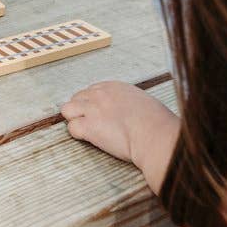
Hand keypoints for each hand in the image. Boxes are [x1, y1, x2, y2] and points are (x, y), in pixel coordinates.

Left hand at [61, 81, 176, 163]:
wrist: (156, 136)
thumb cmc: (158, 124)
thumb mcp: (145, 102)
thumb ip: (130, 103)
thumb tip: (130, 111)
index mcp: (115, 87)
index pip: (91, 90)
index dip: (92, 103)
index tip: (98, 113)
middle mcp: (100, 95)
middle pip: (76, 98)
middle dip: (81, 110)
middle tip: (91, 123)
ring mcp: (93, 109)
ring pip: (67, 110)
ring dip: (74, 119)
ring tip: (86, 130)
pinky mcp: (89, 126)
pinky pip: (72, 128)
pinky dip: (77, 135)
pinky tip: (88, 139)